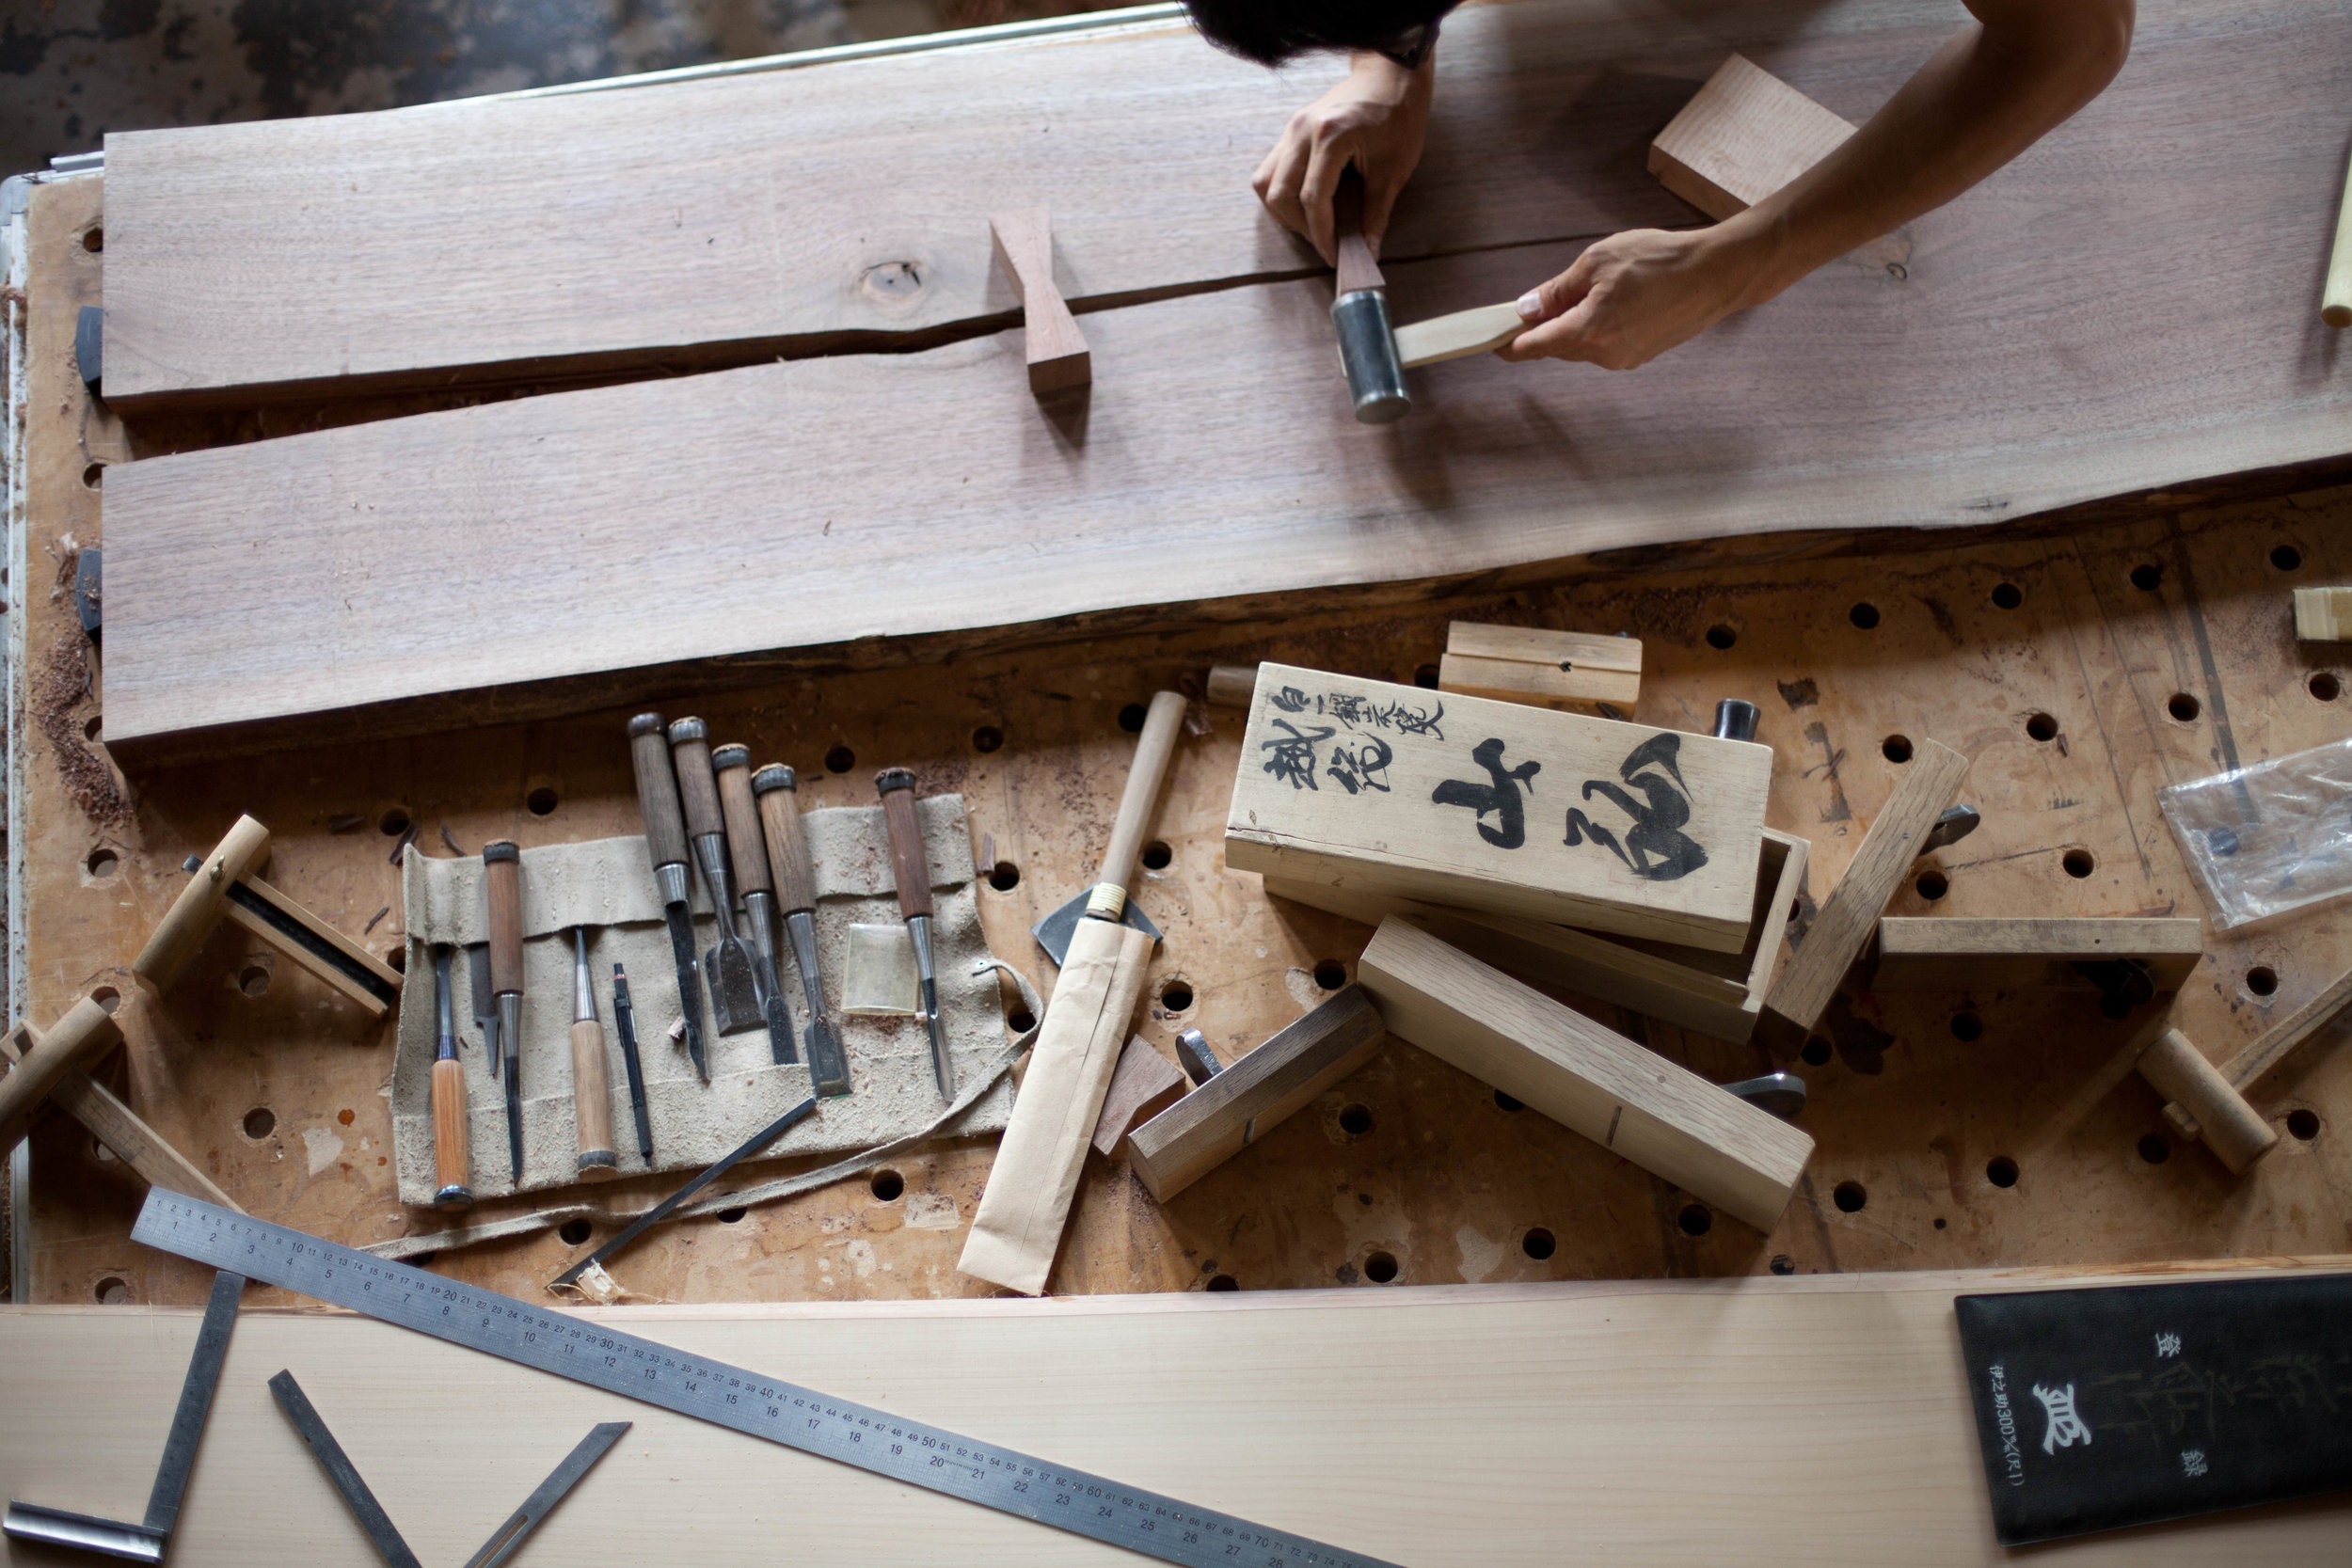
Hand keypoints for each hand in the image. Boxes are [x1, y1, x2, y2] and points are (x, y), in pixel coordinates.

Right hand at [1252, 52, 1432, 264]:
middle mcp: (1301, 130)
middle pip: (1279, 194)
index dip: (1321, 235)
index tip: (1333, 256)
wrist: (1390, 74)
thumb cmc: (1398, 116)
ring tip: (1311, 225)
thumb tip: (1367, 251)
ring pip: (1265, 183)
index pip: (1312, 199)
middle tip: (1325, 242)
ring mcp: (1291, 128)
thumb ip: (1376, 213)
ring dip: (1284, 211)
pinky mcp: (1290, 130)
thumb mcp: (1394, 169)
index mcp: (1330, 137)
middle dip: (1300, 227)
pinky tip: (1304, 203)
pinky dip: (1281, 192)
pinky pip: (1270, 169)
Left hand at [1496, 227, 1766, 370]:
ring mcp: (1626, 358)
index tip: (1492, 340)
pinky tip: (1616, 300)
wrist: (1716, 273)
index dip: (1509, 344)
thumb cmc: (1659, 260)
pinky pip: (1607, 344)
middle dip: (1545, 328)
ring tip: (1592, 290)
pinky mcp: (1643, 354)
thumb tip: (1527, 308)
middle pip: (1557, 347)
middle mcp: (1605, 354)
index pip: (1534, 348)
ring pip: (1583, 346)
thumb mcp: (1597, 262)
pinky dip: (1599, 327)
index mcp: (1587, 331)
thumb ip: (1557, 290)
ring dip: (1575, 325)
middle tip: (1538, 302)